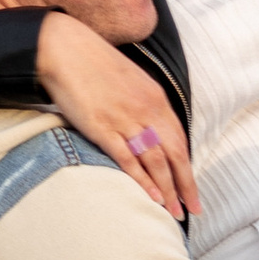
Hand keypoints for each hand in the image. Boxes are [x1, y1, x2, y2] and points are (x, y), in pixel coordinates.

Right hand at [36, 13, 201, 226]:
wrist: (64, 48)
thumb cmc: (94, 64)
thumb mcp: (130, 81)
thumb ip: (143, 104)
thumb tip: (150, 129)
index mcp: (155, 98)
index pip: (179, 140)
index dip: (188, 168)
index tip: (192, 189)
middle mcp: (146, 110)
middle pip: (174, 154)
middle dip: (186, 185)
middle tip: (194, 209)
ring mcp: (125, 119)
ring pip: (155, 161)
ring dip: (168, 189)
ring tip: (174, 211)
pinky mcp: (102, 127)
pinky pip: (128, 159)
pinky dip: (142, 180)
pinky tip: (152, 196)